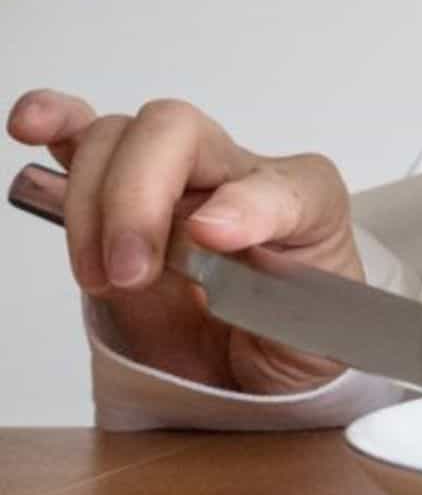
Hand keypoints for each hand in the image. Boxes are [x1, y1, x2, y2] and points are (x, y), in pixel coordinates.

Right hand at [7, 89, 361, 393]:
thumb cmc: (295, 340)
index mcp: (305, 206)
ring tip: (104, 274)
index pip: (284, 183)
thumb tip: (210, 239)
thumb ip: (284, 299)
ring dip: (91, 203)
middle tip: (131, 273)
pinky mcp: (120, 199)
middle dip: (136, 200)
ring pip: (118, 140)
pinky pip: (84, 140)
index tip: (212, 238)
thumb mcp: (318, 339)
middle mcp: (237, 178)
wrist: (262, 369)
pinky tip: (32, 126)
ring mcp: (176, 183)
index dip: (247, 203)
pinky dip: (55, 125)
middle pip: (177, 132)